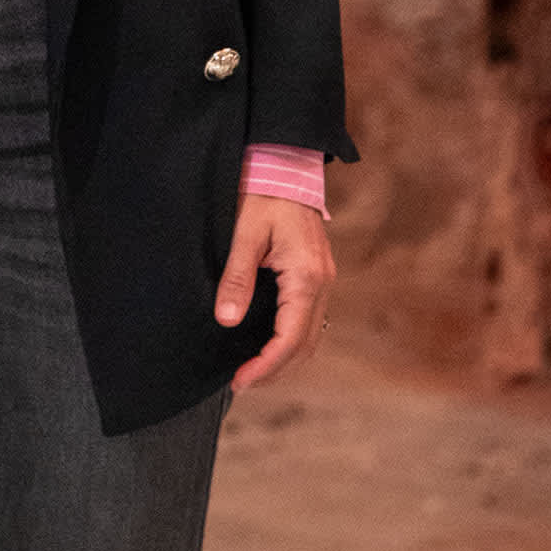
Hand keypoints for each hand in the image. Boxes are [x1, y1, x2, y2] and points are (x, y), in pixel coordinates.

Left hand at [215, 193, 334, 394]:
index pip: (289, 338)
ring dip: (285, 357)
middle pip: (304, 344)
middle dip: (275, 369)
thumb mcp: (243, 235)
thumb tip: (227, 321)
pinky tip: (269, 343)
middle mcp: (321, 282)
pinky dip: (292, 338)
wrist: (286, 166)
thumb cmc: (264, 195)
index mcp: (305, 276)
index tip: (241, 381)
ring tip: (254, 371)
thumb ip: (236, 279)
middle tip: (243, 383)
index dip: (266, 366)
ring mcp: (323, 279)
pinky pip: (309, 318)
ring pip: (311, 334)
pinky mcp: (316, 274)